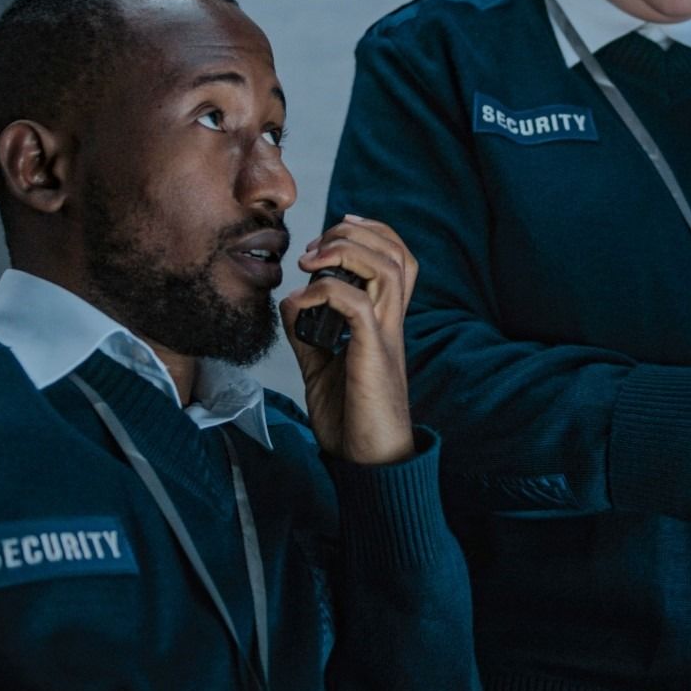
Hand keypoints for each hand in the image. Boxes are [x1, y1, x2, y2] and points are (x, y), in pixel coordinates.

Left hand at [280, 214, 417, 464]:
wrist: (369, 462)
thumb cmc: (351, 418)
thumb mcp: (322, 365)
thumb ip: (310, 332)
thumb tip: (292, 299)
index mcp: (385, 322)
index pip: (397, 259)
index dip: (372, 233)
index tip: (338, 228)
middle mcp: (392, 323)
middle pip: (396, 254)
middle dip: (355, 234)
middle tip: (316, 246)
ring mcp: (386, 337)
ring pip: (387, 268)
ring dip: (346, 252)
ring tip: (313, 261)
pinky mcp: (373, 355)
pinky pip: (356, 304)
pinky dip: (326, 292)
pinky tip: (304, 303)